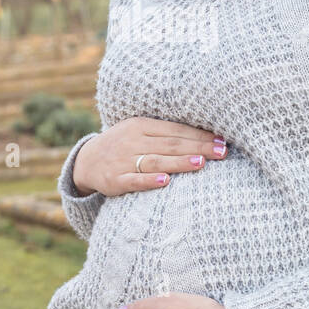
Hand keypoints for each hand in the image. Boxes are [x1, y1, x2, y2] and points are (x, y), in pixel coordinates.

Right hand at [72, 117, 226, 196]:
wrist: (87, 161)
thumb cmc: (124, 145)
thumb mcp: (139, 132)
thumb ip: (164, 133)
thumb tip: (203, 136)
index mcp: (141, 126)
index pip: (175, 130)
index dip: (199, 135)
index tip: (221, 140)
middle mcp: (132, 141)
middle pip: (170, 145)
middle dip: (198, 148)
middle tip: (221, 151)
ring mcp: (123, 161)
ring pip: (155, 161)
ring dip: (179, 163)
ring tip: (201, 163)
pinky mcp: (115, 180)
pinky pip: (134, 180)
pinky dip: (150, 181)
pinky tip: (166, 182)